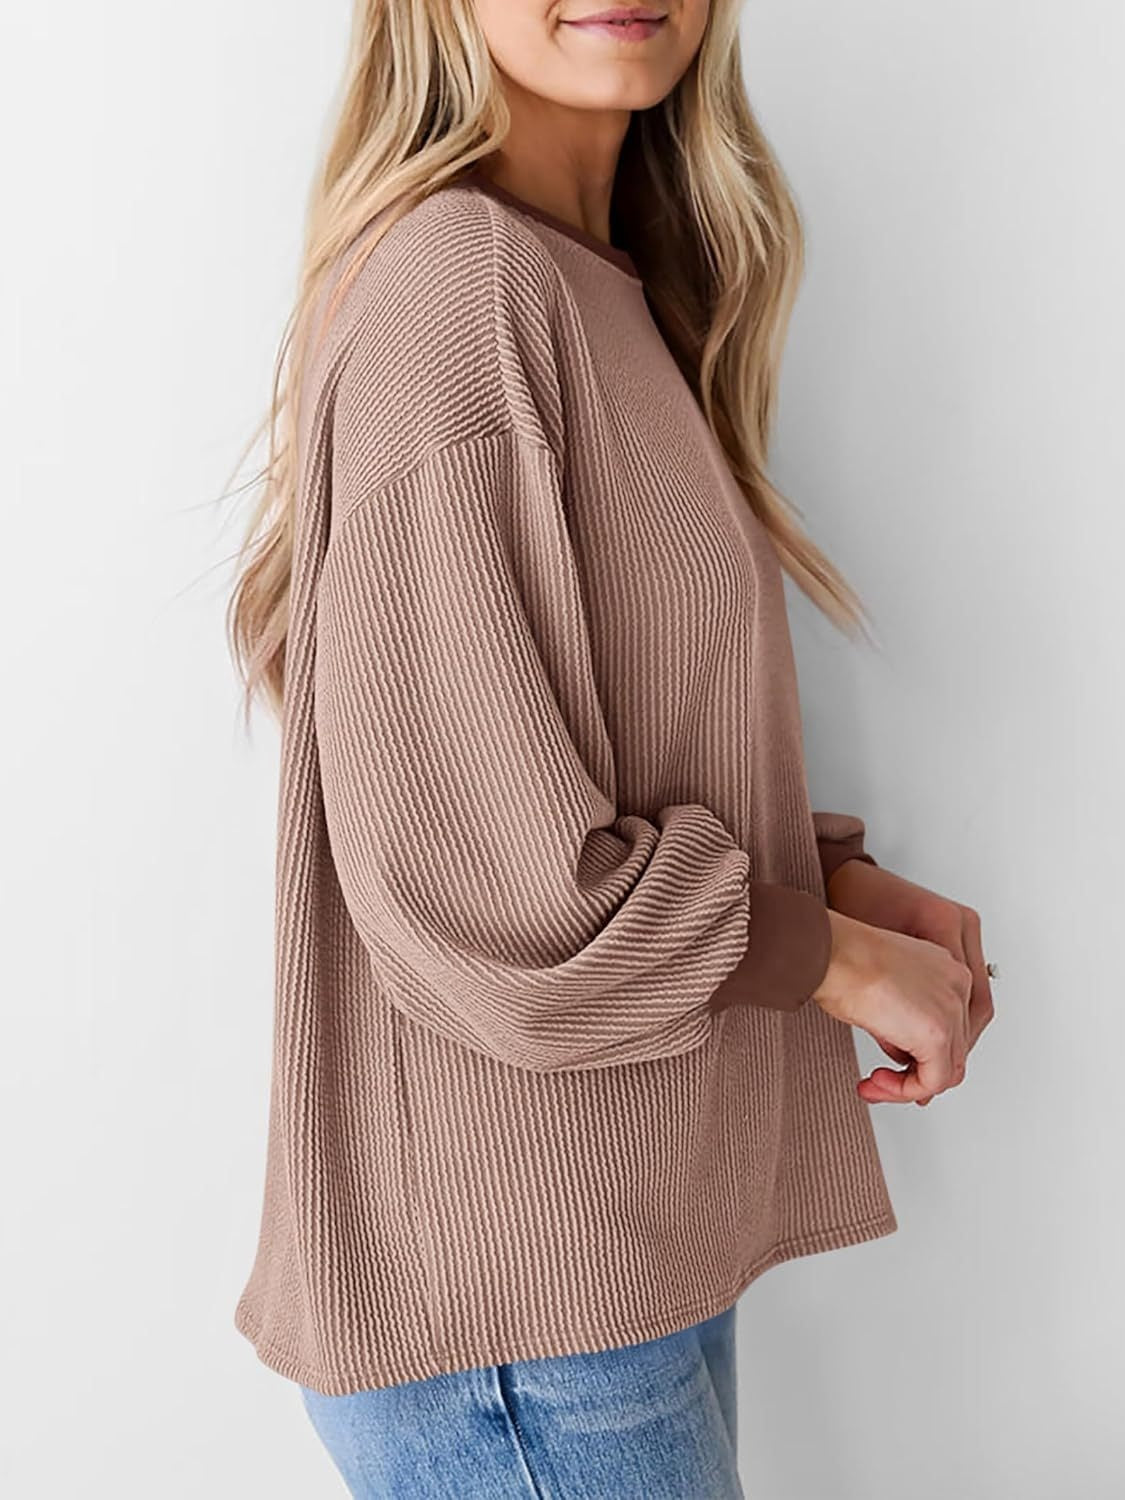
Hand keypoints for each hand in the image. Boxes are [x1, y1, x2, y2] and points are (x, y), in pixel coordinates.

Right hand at [812, 909, 975, 1105]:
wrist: (833, 953)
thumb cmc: (842, 958)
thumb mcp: (882, 990)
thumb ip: (902, 1019)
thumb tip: (901, 1049)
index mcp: (945, 968)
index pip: (950, 1025)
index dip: (923, 1053)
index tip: (898, 1066)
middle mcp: (956, 985)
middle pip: (953, 1049)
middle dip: (916, 1073)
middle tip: (883, 1080)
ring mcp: (952, 1009)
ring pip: (946, 1069)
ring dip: (908, 1085)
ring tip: (875, 1083)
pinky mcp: (937, 1034)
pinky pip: (932, 1082)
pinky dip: (904, 1091)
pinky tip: (877, 1082)